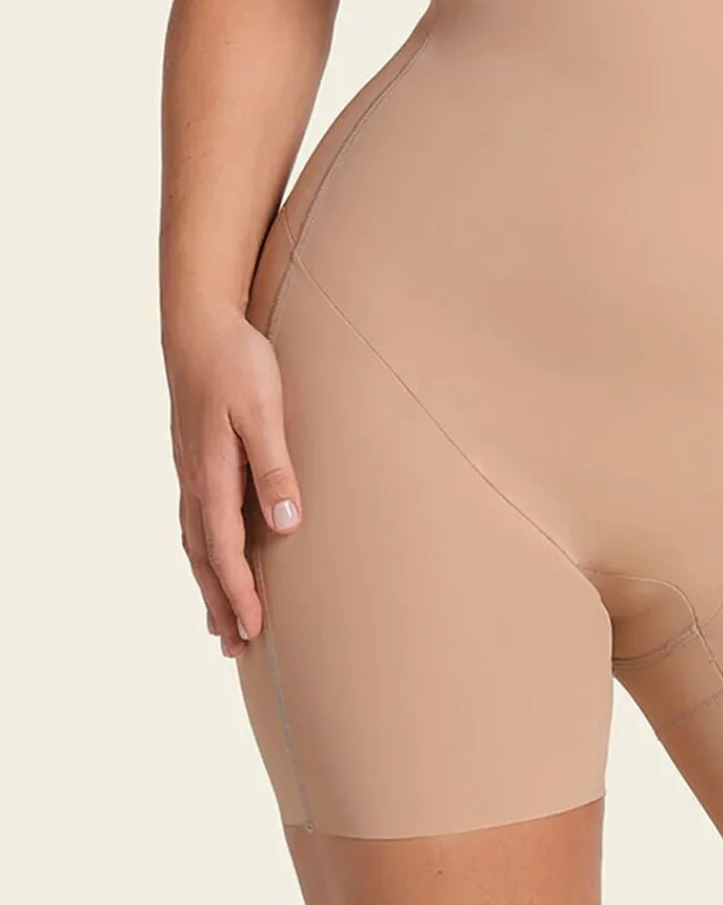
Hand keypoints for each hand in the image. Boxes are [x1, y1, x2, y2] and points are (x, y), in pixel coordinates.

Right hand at [164, 307, 303, 656]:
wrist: (199, 322)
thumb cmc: (237, 361)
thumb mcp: (263, 410)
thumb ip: (274, 467)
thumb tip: (284, 525)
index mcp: (211, 475)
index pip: (224, 551)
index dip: (239, 594)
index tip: (254, 632)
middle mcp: (194, 480)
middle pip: (203, 558)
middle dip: (219, 603)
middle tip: (234, 648)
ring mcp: (189, 468)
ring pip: (195, 541)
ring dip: (208, 583)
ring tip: (219, 619)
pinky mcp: (193, 455)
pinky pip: (194, 518)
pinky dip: (201, 550)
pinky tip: (210, 553)